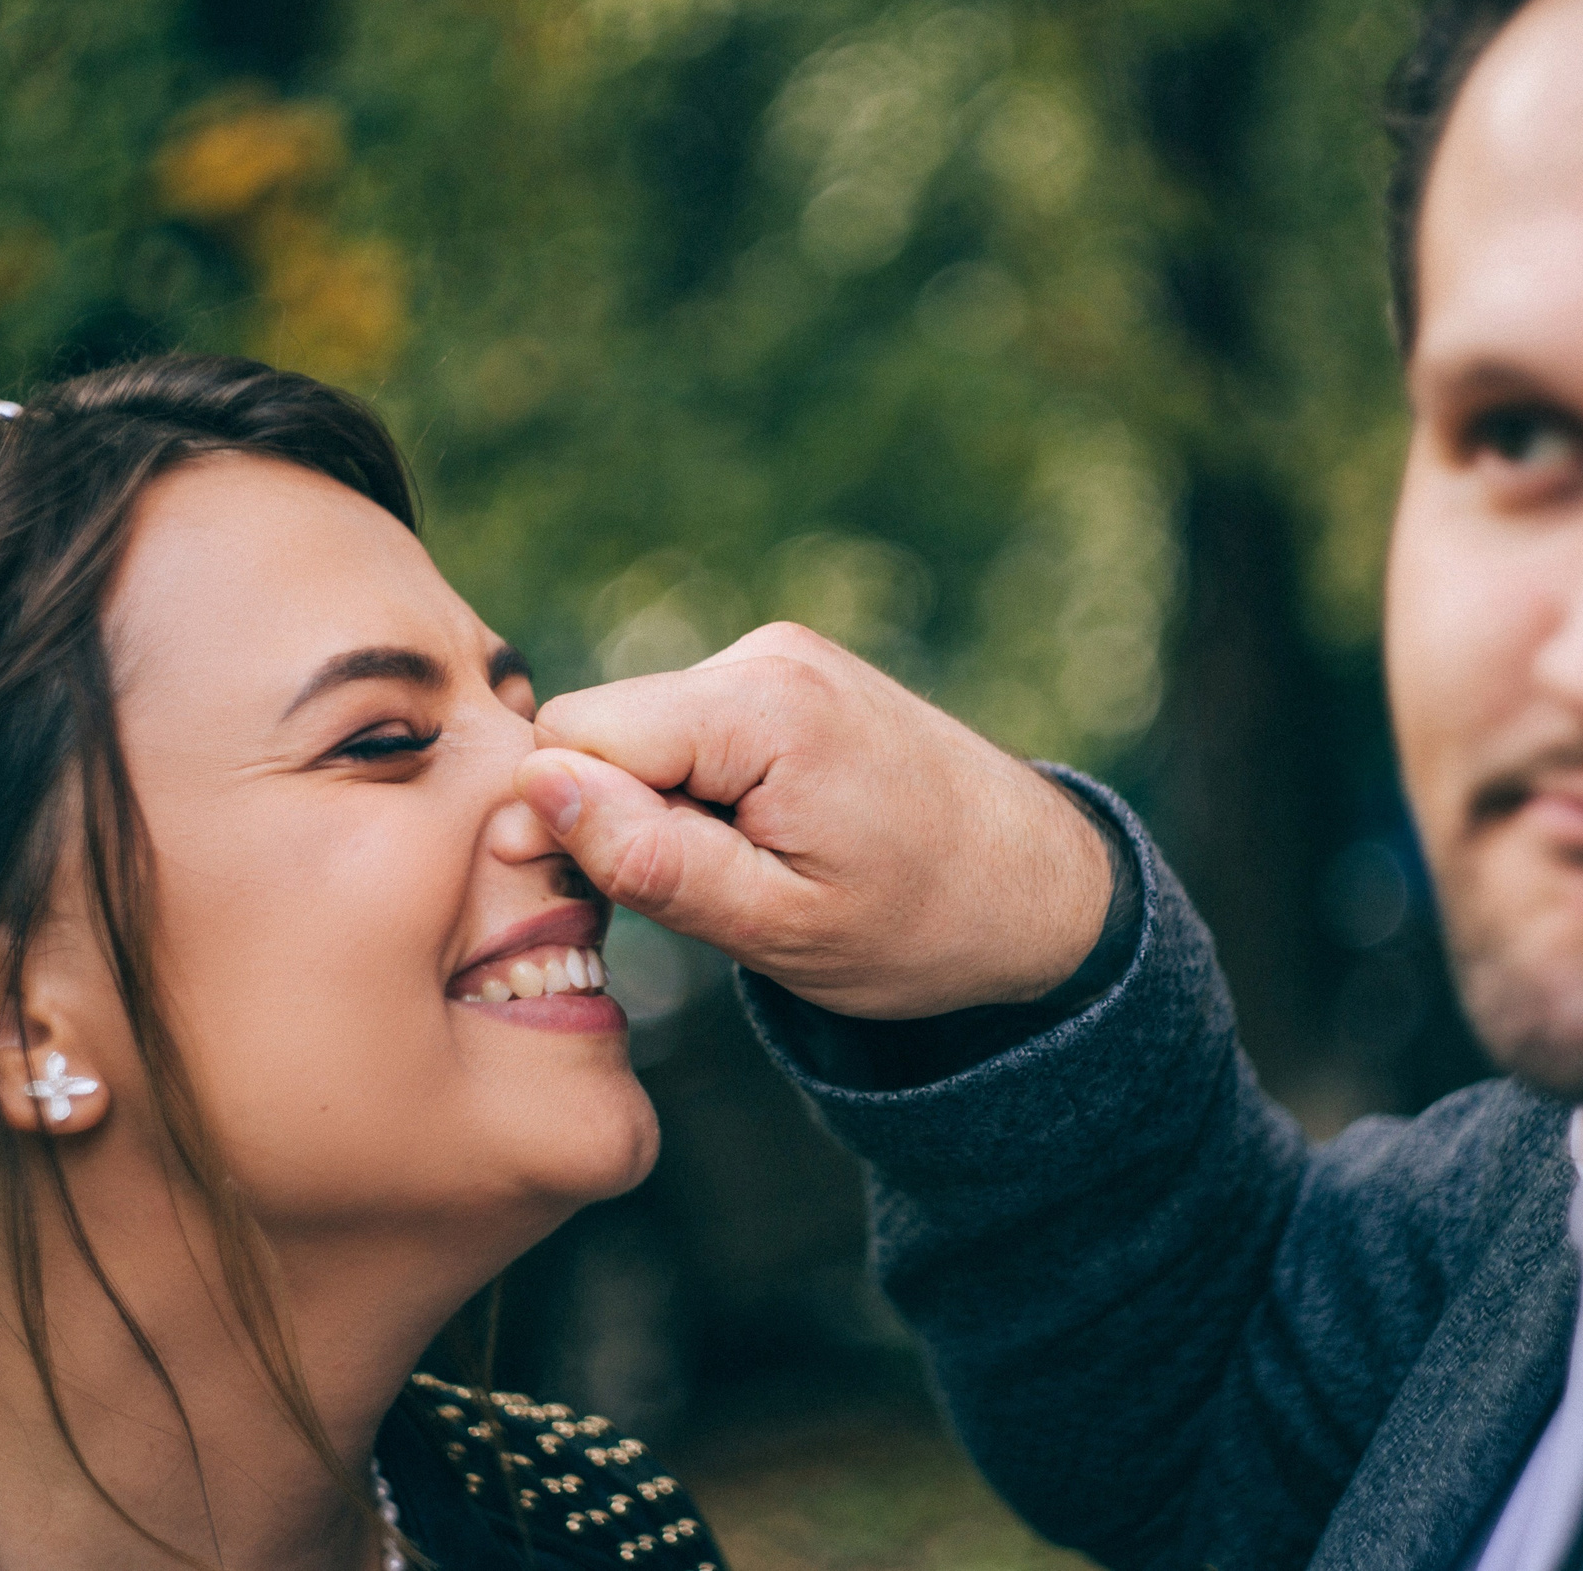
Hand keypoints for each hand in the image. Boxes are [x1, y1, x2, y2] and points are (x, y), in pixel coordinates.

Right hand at [514, 623, 1112, 1018]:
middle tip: (709, 895)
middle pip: (603, 724)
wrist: (1044, 887)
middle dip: (619, 812)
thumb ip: (653, 860)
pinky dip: (703, 785)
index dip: (567, 819)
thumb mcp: (780, 928)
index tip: (619, 897)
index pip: (574, 733)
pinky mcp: (792, 672)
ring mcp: (782, 655)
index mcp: (763, 710)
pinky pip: (691, 724)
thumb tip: (538, 789)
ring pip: (643, 727)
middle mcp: (767, 656)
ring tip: (756, 868)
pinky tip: (773, 835)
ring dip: (666, 804)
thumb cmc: (924, 926)